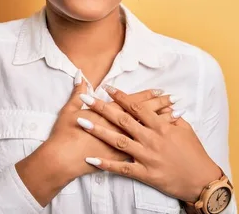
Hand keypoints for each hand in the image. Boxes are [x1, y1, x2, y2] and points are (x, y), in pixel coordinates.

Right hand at [15, 82, 173, 206]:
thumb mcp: (69, 111)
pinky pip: (143, 151)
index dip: (147, 97)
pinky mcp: (121, 160)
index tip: (160, 91)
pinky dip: (155, 144)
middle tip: (173, 100)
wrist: (62, 161)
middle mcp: (120, 129)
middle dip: (159, 107)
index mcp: (109, 115)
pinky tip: (165, 141)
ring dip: (161, 124)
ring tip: (176, 116)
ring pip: (147, 133)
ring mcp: (122, 145)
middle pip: (144, 116)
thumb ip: (78, 93)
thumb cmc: (65, 136)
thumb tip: (81, 77)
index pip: (133, 103)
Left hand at [77, 85, 221, 202]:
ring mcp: (147, 157)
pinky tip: (91, 160)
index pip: (138, 107)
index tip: (108, 88)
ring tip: (82, 122)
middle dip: (103, 108)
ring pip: (119, 141)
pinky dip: (106, 164)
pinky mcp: (146, 174)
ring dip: (99, 131)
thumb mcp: (186, 131)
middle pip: (123, 120)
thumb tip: (166, 105)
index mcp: (161, 127)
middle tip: (87, 98)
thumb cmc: (194, 154)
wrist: (202, 181)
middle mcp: (152, 139)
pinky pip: (122, 168)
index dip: (122, 96)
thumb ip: (173, 118)